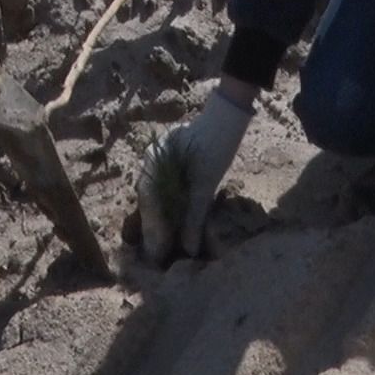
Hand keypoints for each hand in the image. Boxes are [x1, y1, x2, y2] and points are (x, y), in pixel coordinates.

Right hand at [136, 85, 251, 262]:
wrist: (226, 117)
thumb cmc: (216, 146)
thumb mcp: (206, 185)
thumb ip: (194, 217)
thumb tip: (189, 250)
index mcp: (153, 164)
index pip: (149, 205)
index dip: (153, 232)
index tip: (157, 256)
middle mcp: (150, 162)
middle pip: (148, 202)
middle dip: (153, 228)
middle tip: (157, 257)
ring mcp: (158, 159)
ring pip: (153, 196)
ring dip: (159, 219)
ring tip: (163, 245)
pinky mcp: (169, 161)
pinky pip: (163, 189)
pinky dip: (167, 207)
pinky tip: (173, 221)